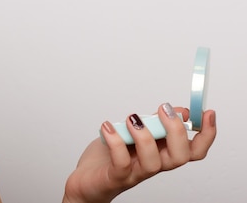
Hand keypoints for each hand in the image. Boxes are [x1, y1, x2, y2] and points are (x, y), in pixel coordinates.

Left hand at [63, 104, 216, 202]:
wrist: (85, 182)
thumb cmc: (108, 159)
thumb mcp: (133, 134)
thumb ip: (153, 123)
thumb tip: (177, 111)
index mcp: (160, 154)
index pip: (192, 151)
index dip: (205, 135)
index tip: (207, 113)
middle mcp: (151, 166)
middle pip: (179, 157)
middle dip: (176, 131)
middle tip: (164, 109)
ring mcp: (134, 173)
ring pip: (153, 163)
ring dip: (145, 136)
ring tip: (132, 118)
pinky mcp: (115, 177)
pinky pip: (121, 163)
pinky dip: (116, 142)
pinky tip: (108, 127)